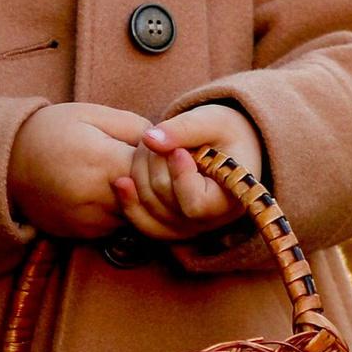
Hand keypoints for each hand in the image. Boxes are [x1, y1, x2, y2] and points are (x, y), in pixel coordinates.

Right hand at [8, 103, 159, 240]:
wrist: (5, 162)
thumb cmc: (51, 130)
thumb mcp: (92, 114)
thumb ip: (133, 126)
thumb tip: (165, 143)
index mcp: (101, 160)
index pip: (154, 169)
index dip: (162, 160)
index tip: (161, 151)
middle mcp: (95, 195)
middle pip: (147, 197)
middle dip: (153, 183)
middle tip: (152, 168)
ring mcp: (87, 219)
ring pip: (134, 216)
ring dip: (138, 201)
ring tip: (128, 179)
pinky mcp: (80, 233)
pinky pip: (115, 227)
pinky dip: (118, 212)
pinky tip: (109, 193)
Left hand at [111, 103, 268, 242]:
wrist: (226, 149)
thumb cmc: (225, 133)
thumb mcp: (213, 122)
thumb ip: (183, 129)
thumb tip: (149, 139)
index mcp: (230, 199)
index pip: (195, 203)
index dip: (180, 176)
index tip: (178, 150)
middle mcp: (209, 222)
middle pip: (165, 199)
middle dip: (155, 162)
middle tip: (160, 138)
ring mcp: (188, 229)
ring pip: (149, 209)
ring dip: (140, 173)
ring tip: (151, 148)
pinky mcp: (170, 228)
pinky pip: (143, 223)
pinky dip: (129, 202)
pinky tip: (121, 181)